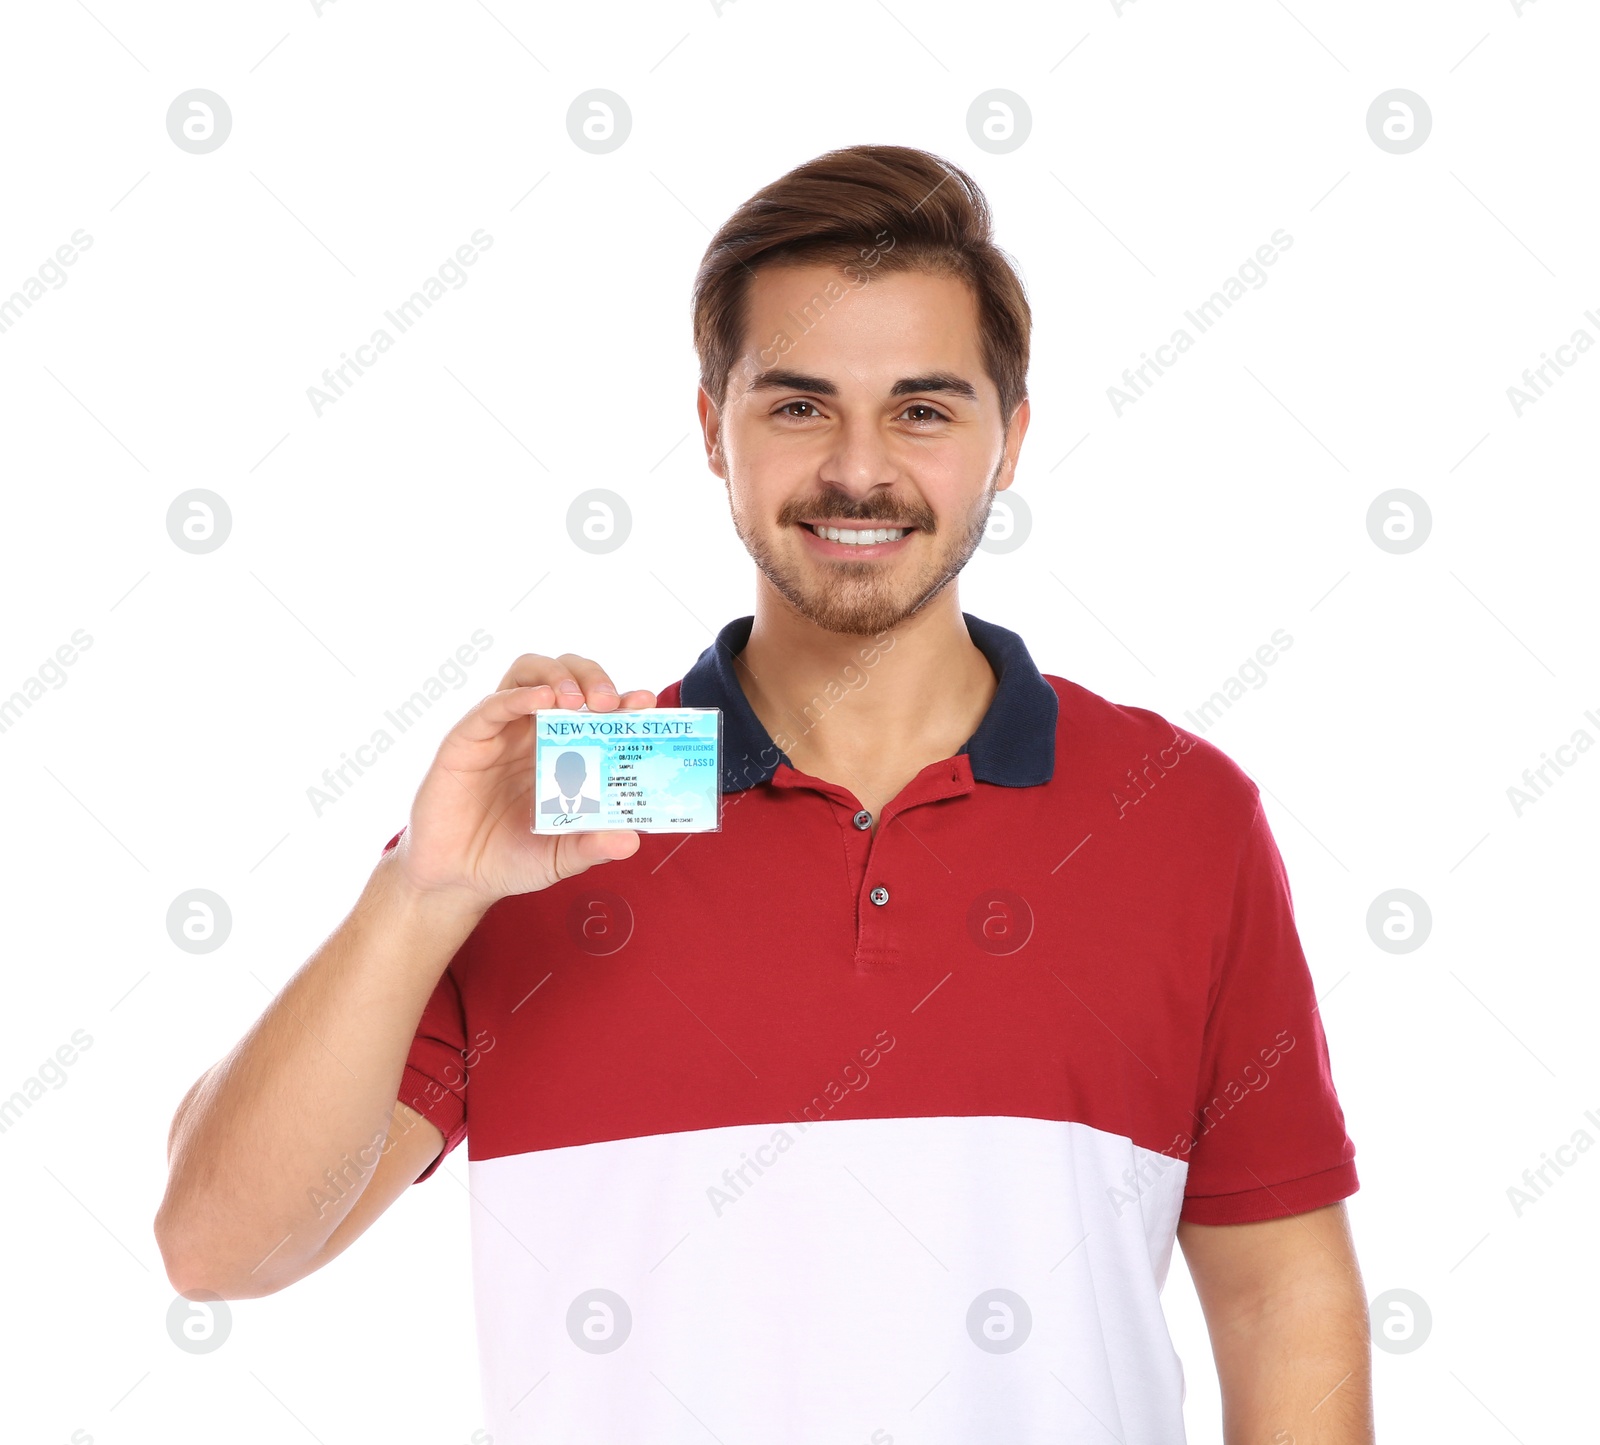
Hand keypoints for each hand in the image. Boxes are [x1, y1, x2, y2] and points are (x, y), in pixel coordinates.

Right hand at [385, 652, 655, 905]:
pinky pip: (494, 705)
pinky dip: (520, 696)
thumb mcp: (560, 858)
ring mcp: (503, 730)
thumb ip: (592, 846)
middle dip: (593, 677)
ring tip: (579, 701)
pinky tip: (542, 702)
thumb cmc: (511, 859)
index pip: (599, 709)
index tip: (645, 703)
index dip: (624, 700)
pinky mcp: (468, 738)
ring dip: (559, 676)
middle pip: (567, 676)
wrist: (455, 879)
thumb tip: (631, 841)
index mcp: (566, 752)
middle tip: (611, 702)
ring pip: (530, 673)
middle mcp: (536, 732)